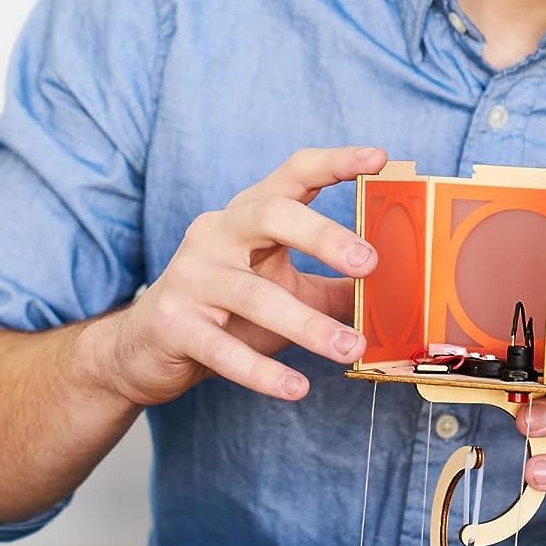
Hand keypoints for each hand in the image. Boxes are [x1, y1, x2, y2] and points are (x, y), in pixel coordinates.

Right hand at [80, 145, 385, 405]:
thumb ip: (336, 285)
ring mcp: (191, 276)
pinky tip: (297, 387)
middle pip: (270, 215)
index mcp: (248, 215)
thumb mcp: (285, 289)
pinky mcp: (174, 323)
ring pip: (253, 294)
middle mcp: (217, 233)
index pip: (292, 175)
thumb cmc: (228, 311)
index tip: (378, 158)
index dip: (335, 163)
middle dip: (324, 236)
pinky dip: (262, 371)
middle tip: (370, 264)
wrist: (145, 347)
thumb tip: (400, 294)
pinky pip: (223, 349)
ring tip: (350, 348)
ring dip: (307, 324)